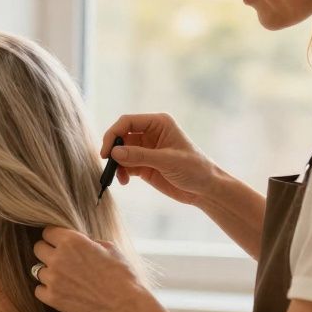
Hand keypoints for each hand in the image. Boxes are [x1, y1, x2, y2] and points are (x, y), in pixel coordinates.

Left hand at [32, 227, 151, 311]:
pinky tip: (61, 291)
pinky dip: (47, 290)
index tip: (60, 243)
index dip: (55, 237)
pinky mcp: (52, 298)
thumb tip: (80, 242)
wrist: (125, 306)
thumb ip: (87, 242)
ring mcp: (53, 279)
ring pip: (38, 270)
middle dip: (48, 252)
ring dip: (49, 272)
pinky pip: (39, 290)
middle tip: (62, 260)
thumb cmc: (122, 275)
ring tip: (65, 278)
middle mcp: (58, 257)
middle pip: (38, 248)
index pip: (47, 231)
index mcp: (72, 241)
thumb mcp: (109, 248)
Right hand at [102, 113, 219, 205]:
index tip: (107, 152)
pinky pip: (125, 166)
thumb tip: (114, 153)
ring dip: (116, 164)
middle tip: (108, 164)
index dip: (113, 134)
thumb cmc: (194, 169)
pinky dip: (121, 173)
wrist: (204, 189)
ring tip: (120, 177)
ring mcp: (145, 150)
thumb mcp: (167, 161)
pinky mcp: (143, 165)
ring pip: (121, 152)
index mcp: (158, 123)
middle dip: (113, 150)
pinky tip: (125, 181)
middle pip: (121, 136)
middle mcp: (150, 133)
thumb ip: (140, 156)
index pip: (128, 122)